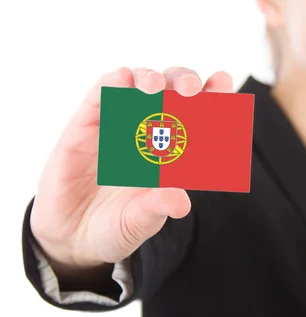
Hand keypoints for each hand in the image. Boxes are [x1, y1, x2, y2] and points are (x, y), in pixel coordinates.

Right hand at [30, 66, 233, 274]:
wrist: (71, 238)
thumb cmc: (116, 226)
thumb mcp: (138, 222)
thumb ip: (157, 209)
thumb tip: (181, 203)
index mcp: (175, 151)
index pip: (200, 116)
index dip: (213, 97)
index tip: (223, 83)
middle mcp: (151, 131)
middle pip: (172, 91)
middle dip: (184, 82)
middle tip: (190, 90)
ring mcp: (119, 124)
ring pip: (139, 85)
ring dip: (150, 79)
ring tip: (156, 87)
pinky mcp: (87, 125)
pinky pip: (100, 95)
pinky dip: (112, 83)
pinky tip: (121, 79)